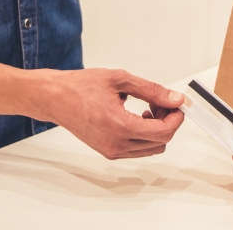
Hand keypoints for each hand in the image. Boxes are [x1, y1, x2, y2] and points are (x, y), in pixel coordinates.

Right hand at [38, 68, 184, 159]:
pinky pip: (137, 149)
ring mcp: (112, 151)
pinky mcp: (108, 152)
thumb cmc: (81, 87)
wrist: (56, 98)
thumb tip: (174, 98)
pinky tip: (138, 116)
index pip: (163, 132)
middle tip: (161, 102)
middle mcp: (116, 144)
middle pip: (160, 143)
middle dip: (168, 122)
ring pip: (151, 149)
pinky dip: (145, 135)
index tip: (177, 104)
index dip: (176, 117)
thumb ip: (151, 90)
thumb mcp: (121, 80)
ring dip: (157, 129)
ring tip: (148, 107)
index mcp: (119, 126)